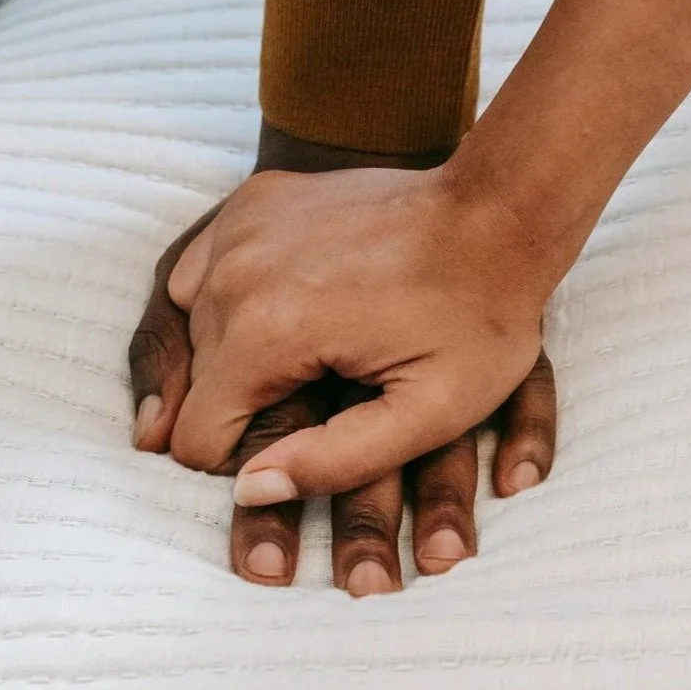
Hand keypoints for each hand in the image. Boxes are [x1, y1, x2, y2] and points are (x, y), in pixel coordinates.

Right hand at [129, 127, 556, 594]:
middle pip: (192, 384)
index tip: (306, 447)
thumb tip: (248, 491)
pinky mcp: (253, 199)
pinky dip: (228, 299)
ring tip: (308, 356)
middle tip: (321, 396)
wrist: (498, 213)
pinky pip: (203, 271)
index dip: (248, 464)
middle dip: (243, 409)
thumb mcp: (429, 414)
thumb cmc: (478, 318)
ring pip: (192, 328)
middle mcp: (234, 272)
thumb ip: (334, 462)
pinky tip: (284, 309)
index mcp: (267, 329)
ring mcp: (239, 225)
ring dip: (232, 355)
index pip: (196, 439)